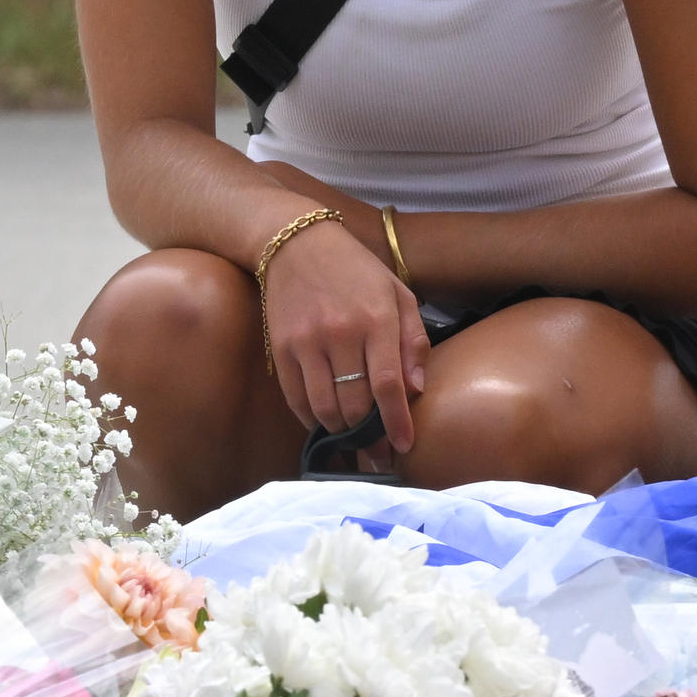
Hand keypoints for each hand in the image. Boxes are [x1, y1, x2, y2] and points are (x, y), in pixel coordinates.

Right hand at [259, 213, 428, 458]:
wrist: (297, 244)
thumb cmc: (357, 270)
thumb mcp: (398, 294)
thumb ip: (413, 340)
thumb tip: (415, 390)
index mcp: (376, 318)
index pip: (388, 385)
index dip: (396, 422)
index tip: (403, 446)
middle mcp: (341, 333)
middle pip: (356, 403)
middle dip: (370, 436)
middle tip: (379, 452)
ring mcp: (306, 342)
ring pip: (325, 408)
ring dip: (342, 431)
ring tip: (354, 439)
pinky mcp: (281, 349)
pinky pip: (297, 399)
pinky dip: (312, 419)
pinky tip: (326, 423)